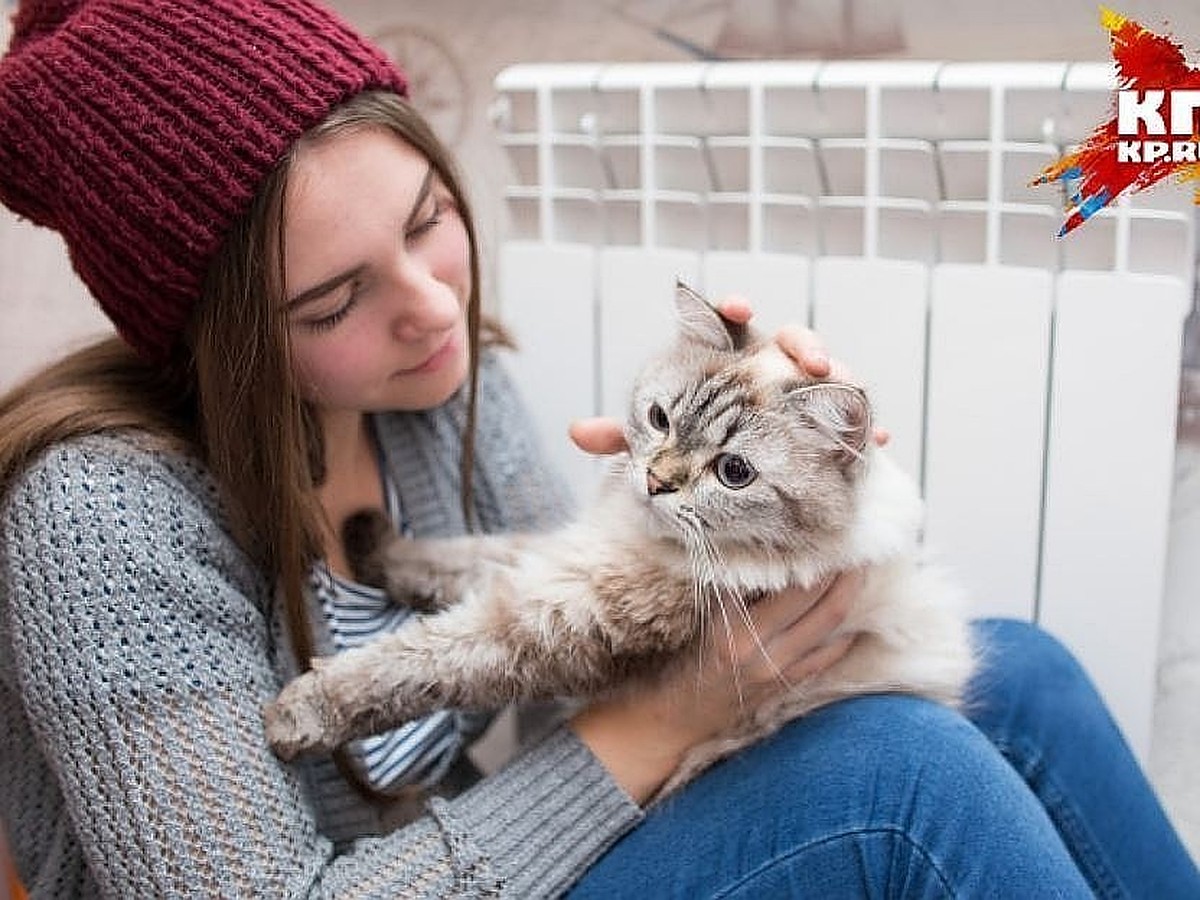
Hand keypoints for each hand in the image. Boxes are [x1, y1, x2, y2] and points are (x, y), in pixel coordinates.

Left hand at [569, 296, 887, 454]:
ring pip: (831, 374)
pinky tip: (876, 437)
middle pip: (792, 341)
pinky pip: (854, 422)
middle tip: (812, 358)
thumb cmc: (696, 446)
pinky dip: (865, 427)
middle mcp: (771, 368)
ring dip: (841, 374)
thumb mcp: (661, 442)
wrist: (734, 477)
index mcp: (730, 359)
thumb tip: (577, 432)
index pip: (731, 322)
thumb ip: (626, 435)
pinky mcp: (831, 425)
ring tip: (841, 383)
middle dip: (804, 343)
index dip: (732, 308)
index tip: (734, 307)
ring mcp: (806, 394)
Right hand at [570, 570, 860, 803]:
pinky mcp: (785, 686)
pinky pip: (824, 659)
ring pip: (828, 631)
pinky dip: (842, 638)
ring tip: (862, 573)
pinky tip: (855, 620)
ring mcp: (778, 673)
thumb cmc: (679, 658)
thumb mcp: (700, 618)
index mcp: (736, 631)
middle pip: (821, 609)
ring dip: (849, 601)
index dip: (816, 563)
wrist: (674, 716)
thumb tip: (764, 550)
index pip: (791, 590)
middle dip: (845, 577)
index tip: (829, 537)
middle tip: (860, 549)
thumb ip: (732, 590)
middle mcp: (763, 654)